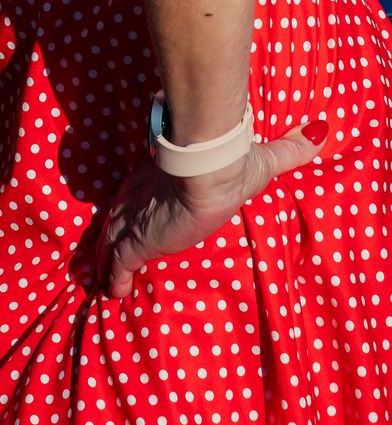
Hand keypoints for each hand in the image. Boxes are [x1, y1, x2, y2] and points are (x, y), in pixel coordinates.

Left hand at [100, 118, 326, 298]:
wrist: (209, 168)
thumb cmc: (228, 162)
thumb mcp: (261, 161)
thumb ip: (287, 150)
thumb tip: (318, 132)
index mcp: (162, 176)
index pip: (141, 194)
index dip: (135, 208)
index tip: (131, 220)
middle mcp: (141, 196)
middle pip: (120, 218)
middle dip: (115, 236)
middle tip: (107, 255)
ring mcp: (136, 219)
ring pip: (113, 242)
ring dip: (109, 260)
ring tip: (106, 279)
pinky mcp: (136, 241)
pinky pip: (118, 264)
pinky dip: (116, 278)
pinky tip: (115, 292)